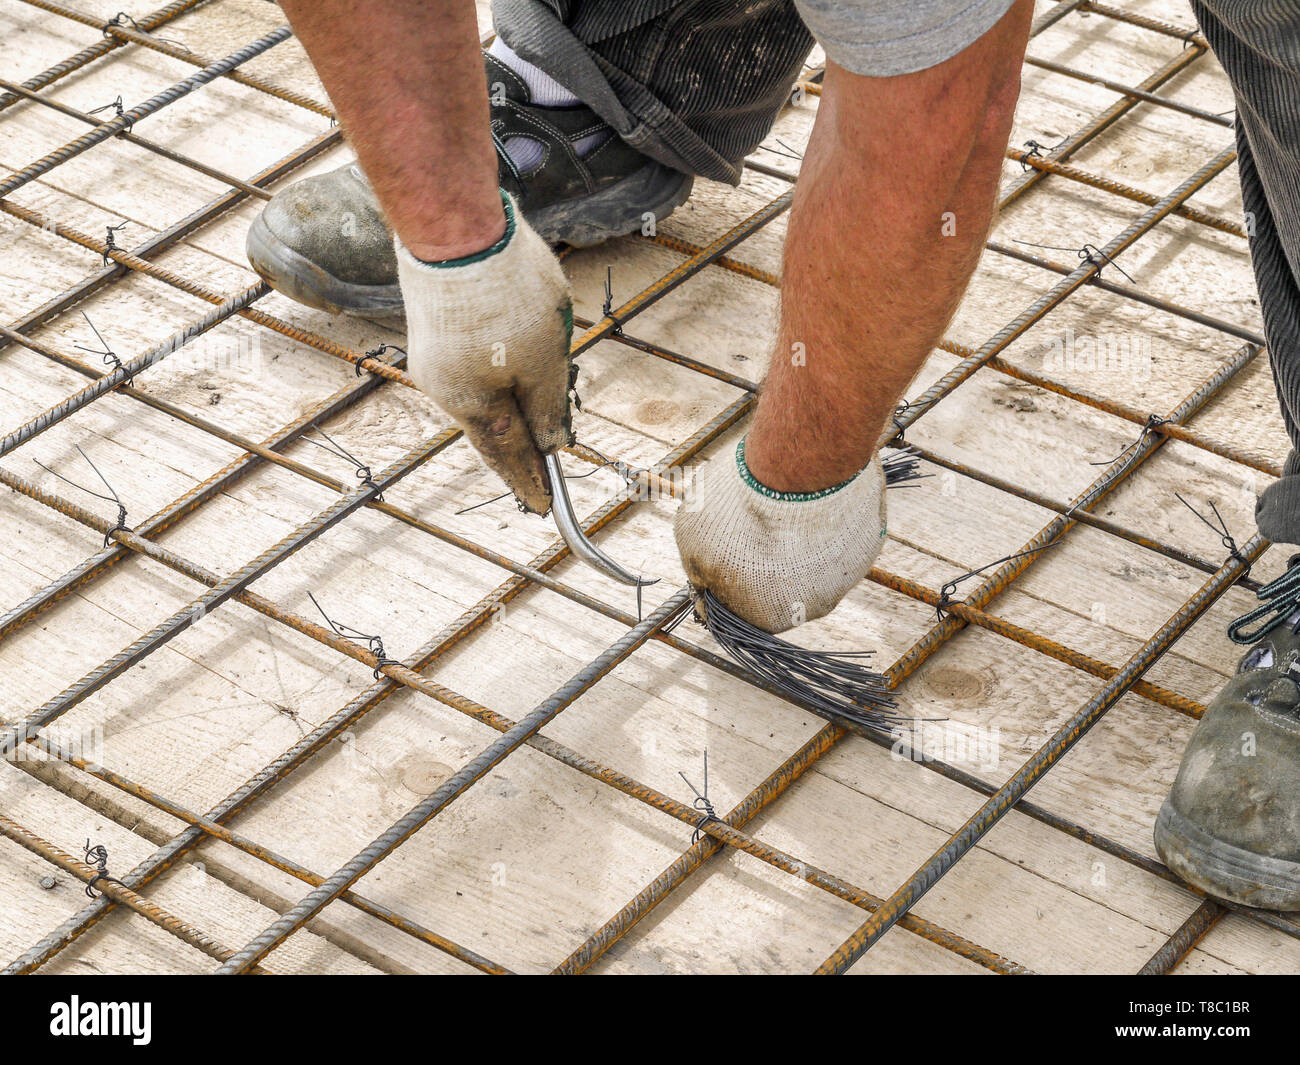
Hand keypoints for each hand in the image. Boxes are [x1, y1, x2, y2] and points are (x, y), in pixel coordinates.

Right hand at [396, 192, 571, 513]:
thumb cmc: (505, 300)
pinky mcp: (435, 324)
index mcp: (473, 406)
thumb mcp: (546, 363)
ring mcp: (435, 355)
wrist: (453, 232)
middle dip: (516, 454)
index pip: (509, 456)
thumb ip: (549, 408)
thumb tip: (552, 444)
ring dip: (507, 413)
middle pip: (490, 429)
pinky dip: (494, 380)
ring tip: (528, 433)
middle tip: (534, 481)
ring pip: (481, 396)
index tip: (542, 507)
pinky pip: (472, 366)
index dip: (529, 481)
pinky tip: (507, 376)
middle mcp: (445, 388)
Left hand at [674, 439, 885, 632]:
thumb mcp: (693, 538)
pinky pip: (842, 533)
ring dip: (801, 538)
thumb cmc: (738, 507)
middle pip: (786, 583)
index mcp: (769, 616)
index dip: (732, 577)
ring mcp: (848, 574)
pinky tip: (813, 493)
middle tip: (756, 521)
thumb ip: (700, 568)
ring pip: (817, 558)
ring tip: (784, 502)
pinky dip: (827, 517)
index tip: (726, 548)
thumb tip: (703, 581)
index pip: (746, 606)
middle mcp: (814, 605)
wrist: (799, 466)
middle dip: (769, 558)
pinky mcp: (870, 540)